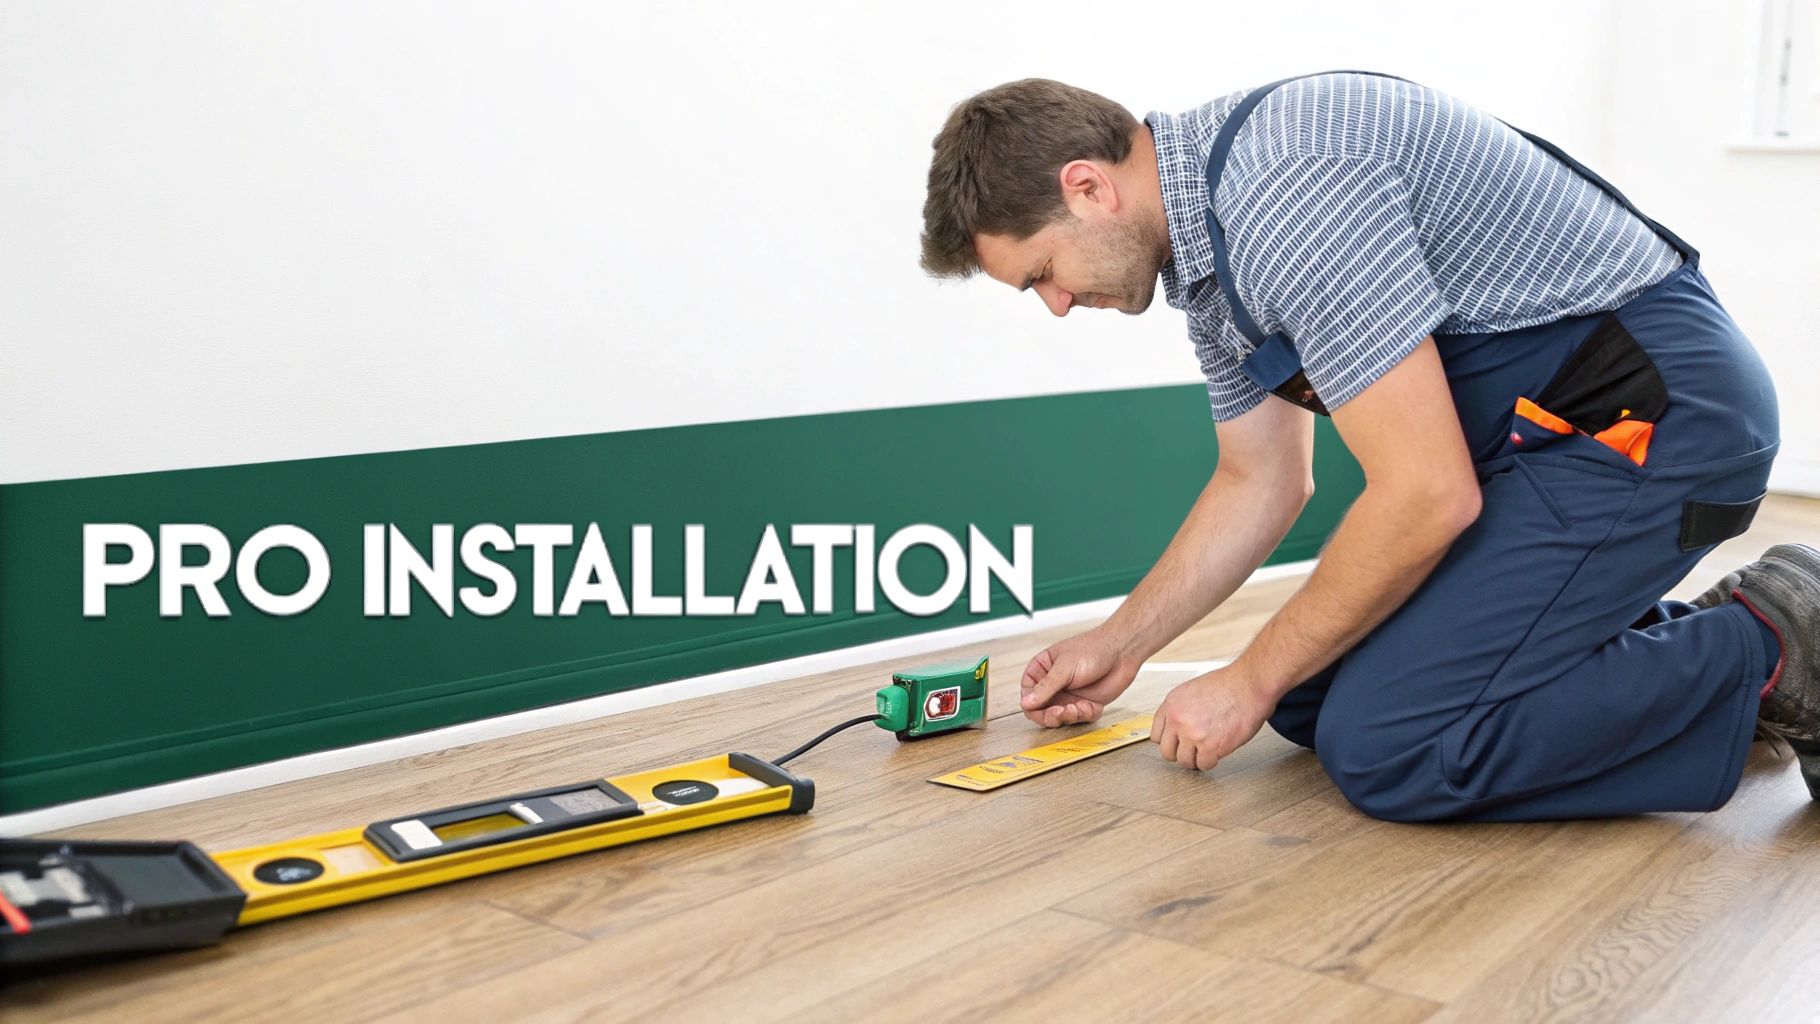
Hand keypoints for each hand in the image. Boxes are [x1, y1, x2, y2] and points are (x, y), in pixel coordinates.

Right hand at [1020, 629, 1140, 726]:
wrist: (1123, 651)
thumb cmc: (1094, 649)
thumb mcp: (1065, 667)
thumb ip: (1045, 687)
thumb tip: (1025, 703)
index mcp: (1043, 670)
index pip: (1027, 693)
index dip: (1031, 704)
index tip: (1040, 708)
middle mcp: (1055, 684)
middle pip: (1041, 710)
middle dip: (1051, 715)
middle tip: (1061, 712)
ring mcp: (1070, 695)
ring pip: (1060, 717)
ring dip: (1069, 716)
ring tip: (1078, 708)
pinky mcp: (1086, 703)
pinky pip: (1080, 718)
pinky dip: (1085, 715)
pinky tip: (1091, 705)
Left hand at [1152, 666, 1273, 770]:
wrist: (1249, 685)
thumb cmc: (1229, 684)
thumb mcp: (1193, 690)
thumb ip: (1181, 709)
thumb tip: (1176, 726)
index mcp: (1171, 704)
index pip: (1156, 735)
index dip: (1170, 741)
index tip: (1177, 743)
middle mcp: (1178, 720)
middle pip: (1167, 752)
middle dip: (1180, 753)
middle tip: (1192, 751)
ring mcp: (1193, 734)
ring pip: (1184, 762)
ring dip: (1196, 760)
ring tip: (1206, 752)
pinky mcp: (1210, 747)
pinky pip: (1203, 765)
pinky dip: (1211, 762)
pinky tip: (1217, 753)